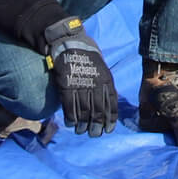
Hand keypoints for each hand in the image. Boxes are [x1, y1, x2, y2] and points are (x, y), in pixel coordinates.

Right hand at [43, 17, 116, 135]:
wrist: (71, 43)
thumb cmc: (89, 57)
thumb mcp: (102, 69)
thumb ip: (105, 85)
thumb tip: (108, 104)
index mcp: (106, 79)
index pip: (111, 103)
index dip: (110, 118)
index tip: (109, 129)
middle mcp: (95, 84)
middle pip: (98, 110)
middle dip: (97, 125)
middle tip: (95, 134)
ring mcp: (80, 86)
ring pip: (84, 111)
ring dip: (84, 125)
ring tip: (83, 132)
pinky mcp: (66, 87)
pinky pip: (69, 107)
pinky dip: (71, 118)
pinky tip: (71, 124)